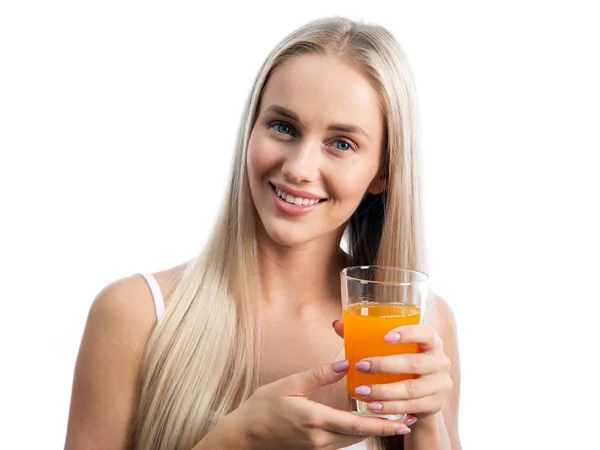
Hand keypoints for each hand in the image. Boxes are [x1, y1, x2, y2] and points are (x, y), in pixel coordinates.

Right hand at [230, 360, 411, 448]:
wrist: (244, 436)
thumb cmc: (262, 408)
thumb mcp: (288, 385)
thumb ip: (318, 374)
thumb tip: (344, 364)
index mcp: (315, 420)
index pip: (356, 425)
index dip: (383, 424)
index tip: (405, 420)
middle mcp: (320, 438)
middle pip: (361, 436)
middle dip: (386, 428)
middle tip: (410, 418)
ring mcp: (317, 447)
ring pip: (353, 440)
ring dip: (374, 431)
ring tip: (396, 419)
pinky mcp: (314, 449)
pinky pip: (342, 442)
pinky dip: (357, 433)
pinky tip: (365, 422)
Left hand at [333, 320, 451, 421]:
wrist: (423, 394)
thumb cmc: (402, 362)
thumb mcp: (391, 348)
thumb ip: (365, 336)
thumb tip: (337, 324)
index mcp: (431, 342)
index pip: (425, 333)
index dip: (408, 333)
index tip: (385, 336)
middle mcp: (440, 362)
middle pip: (415, 363)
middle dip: (385, 366)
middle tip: (361, 366)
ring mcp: (440, 385)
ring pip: (412, 389)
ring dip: (384, 391)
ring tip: (361, 391)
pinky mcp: (435, 405)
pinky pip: (412, 407)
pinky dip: (391, 408)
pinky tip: (374, 407)